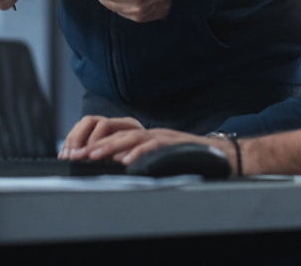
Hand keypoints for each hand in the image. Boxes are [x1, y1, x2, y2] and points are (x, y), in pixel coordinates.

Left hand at [62, 119, 221, 168]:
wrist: (221, 156)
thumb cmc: (191, 160)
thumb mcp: (161, 160)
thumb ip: (142, 161)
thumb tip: (120, 168)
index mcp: (149, 137)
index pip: (119, 136)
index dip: (98, 144)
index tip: (80, 154)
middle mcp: (154, 134)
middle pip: (121, 134)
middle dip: (98, 144)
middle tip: (79, 155)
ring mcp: (164, 137)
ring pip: (133, 137)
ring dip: (112, 146)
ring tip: (95, 155)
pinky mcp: (174, 144)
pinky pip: (154, 146)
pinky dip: (139, 152)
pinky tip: (126, 161)